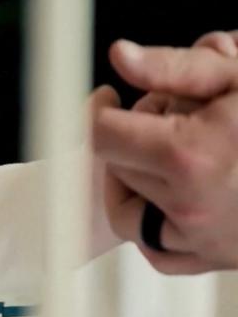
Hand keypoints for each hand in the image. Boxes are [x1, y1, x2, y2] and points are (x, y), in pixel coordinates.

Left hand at [94, 31, 237, 273]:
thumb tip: (120, 56)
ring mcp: (201, 241)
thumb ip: (174, 66)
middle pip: (117, 166)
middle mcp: (189, 206)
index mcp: (189, 157)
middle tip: (175, 113)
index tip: (110, 97)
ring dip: (139, 177)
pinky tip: (176, 191)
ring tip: (176, 149)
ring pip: (128, 208)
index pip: (102, 135)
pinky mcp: (214, 261)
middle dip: (134, 136)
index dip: (101, 110)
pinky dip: (153, 221)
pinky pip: (155, 249)